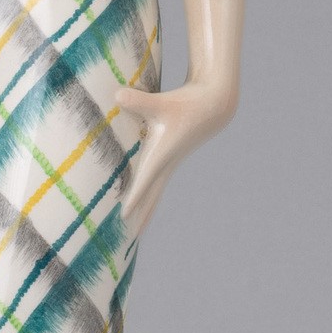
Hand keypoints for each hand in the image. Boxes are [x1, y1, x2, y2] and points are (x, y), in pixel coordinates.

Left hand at [113, 80, 236, 235]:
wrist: (214, 105)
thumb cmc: (187, 102)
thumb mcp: (161, 102)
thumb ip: (139, 100)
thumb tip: (117, 94)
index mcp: (162, 154)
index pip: (145, 181)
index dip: (134, 197)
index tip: (123, 216)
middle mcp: (166, 163)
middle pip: (151, 196)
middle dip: (140, 216)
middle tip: (128, 238)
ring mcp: (170, 163)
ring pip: (155, 193)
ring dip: (146, 210)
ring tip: (135, 230)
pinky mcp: (171, 158)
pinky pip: (157, 184)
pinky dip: (149, 196)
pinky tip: (143, 202)